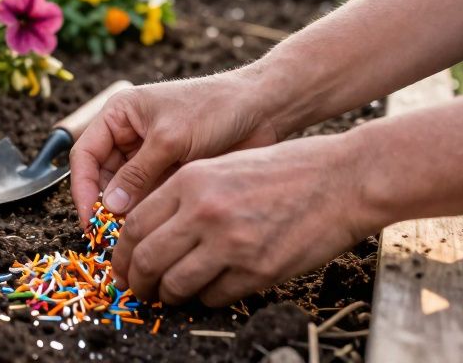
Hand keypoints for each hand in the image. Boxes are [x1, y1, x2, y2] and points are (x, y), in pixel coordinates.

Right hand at [69, 71, 280, 224]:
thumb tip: (110, 207)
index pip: (85, 155)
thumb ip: (138, 173)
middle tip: (111, 236)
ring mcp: (149, 157)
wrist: (263, 109)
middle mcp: (128, 136)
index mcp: (119, 115)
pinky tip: (153, 231)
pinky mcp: (169, 174)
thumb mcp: (171, 138)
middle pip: (101, 177)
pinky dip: (147, 214)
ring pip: (124, 192)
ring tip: (134, 238)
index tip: (90, 218)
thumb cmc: (214, 109)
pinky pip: (148, 198)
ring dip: (126, 213)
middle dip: (105, 205)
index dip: (82, 188)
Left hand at [109, 133, 379, 305]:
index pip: (135, 225)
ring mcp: (231, 243)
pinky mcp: (258, 270)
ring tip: (169, 294)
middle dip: (136, 280)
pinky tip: (209, 288)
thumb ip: (185, 194)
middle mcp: (205, 212)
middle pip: (148, 258)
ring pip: (177, 284)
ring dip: (168, 295)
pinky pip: (215, 295)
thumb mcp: (222, 165)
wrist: (342, 180)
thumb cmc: (285, 168)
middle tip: (136, 289)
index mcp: (191, 181)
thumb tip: (152, 230)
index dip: (121, 253)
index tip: (121, 266)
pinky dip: (206, 296)